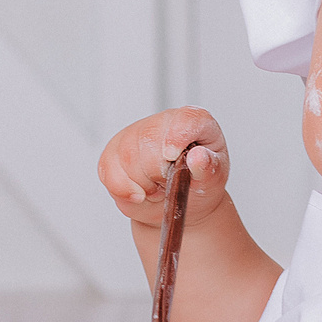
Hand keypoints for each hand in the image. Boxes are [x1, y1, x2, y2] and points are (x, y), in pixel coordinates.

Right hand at [100, 107, 231, 231]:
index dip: (176, 136)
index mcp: (194, 122)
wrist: (181, 203)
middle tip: (169, 186)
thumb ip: (208, 168)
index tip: (172, 157)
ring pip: (127, 156)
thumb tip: (198, 157)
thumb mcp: (213, 179)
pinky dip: (124, 190)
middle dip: (158, 172)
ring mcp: (134, 134)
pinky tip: (139, 193)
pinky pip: (108, 170)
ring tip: (157, 189)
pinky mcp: (114, 153)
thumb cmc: (200, 185)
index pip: (184, 118)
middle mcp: (163, 122)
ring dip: (143, 184)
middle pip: (148, 138)